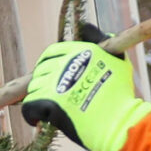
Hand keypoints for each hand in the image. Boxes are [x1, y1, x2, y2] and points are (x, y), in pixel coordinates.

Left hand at [20, 42, 150, 150]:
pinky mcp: (49, 103)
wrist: (119, 122)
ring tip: (50, 108)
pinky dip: (30, 114)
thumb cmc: (121, 93)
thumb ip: (100, 39)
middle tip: (53, 94)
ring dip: (39, 97)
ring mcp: (56, 83)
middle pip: (41, 70)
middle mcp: (66, 64)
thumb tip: (84, 28)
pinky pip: (28, 107)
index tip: (52, 74)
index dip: (49, 63)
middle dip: (44, 81)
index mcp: (80, 51)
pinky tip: (38, 120)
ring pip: (34, 87)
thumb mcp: (117, 57)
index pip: (52, 51)